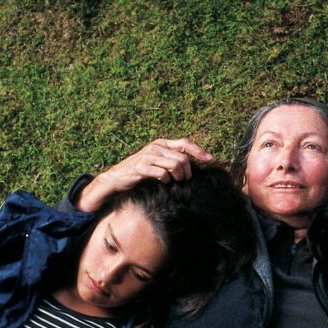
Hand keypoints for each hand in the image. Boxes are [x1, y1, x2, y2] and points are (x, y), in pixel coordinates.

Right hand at [77, 138, 212, 211]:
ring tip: (176, 182)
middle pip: (183, 158)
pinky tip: (164, 183)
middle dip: (188, 171)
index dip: (199, 151)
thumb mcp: (156, 161)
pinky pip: (163, 174)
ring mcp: (148, 157)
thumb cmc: (140, 172)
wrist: (116, 178)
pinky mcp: (142, 168)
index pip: (185, 143)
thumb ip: (171, 159)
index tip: (210, 159)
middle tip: (185, 180)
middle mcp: (155, 147)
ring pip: (175, 165)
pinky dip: (167, 180)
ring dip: (179, 176)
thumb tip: (192, 165)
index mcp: (161, 144)